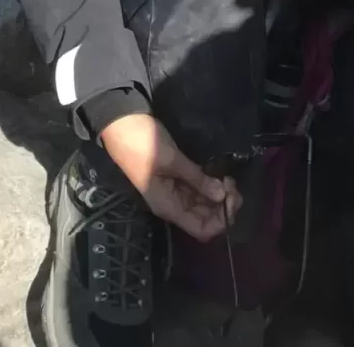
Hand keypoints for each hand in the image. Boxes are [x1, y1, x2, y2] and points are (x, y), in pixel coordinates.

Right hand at [101, 113, 240, 241]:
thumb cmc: (142, 144)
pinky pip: (197, 189)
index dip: (221, 220)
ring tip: (227, 177)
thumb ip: (197, 178)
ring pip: (203, 203)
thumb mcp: (172, 160)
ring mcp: (174, 190)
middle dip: (224, 206)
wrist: (121, 124)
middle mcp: (173, 204)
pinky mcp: (176, 176)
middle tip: (232, 182)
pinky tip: (219, 173)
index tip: (231, 196)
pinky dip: (210, 184)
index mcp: (169, 206)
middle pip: (205, 218)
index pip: (202, 229)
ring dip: (218, 195)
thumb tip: (222, 195)